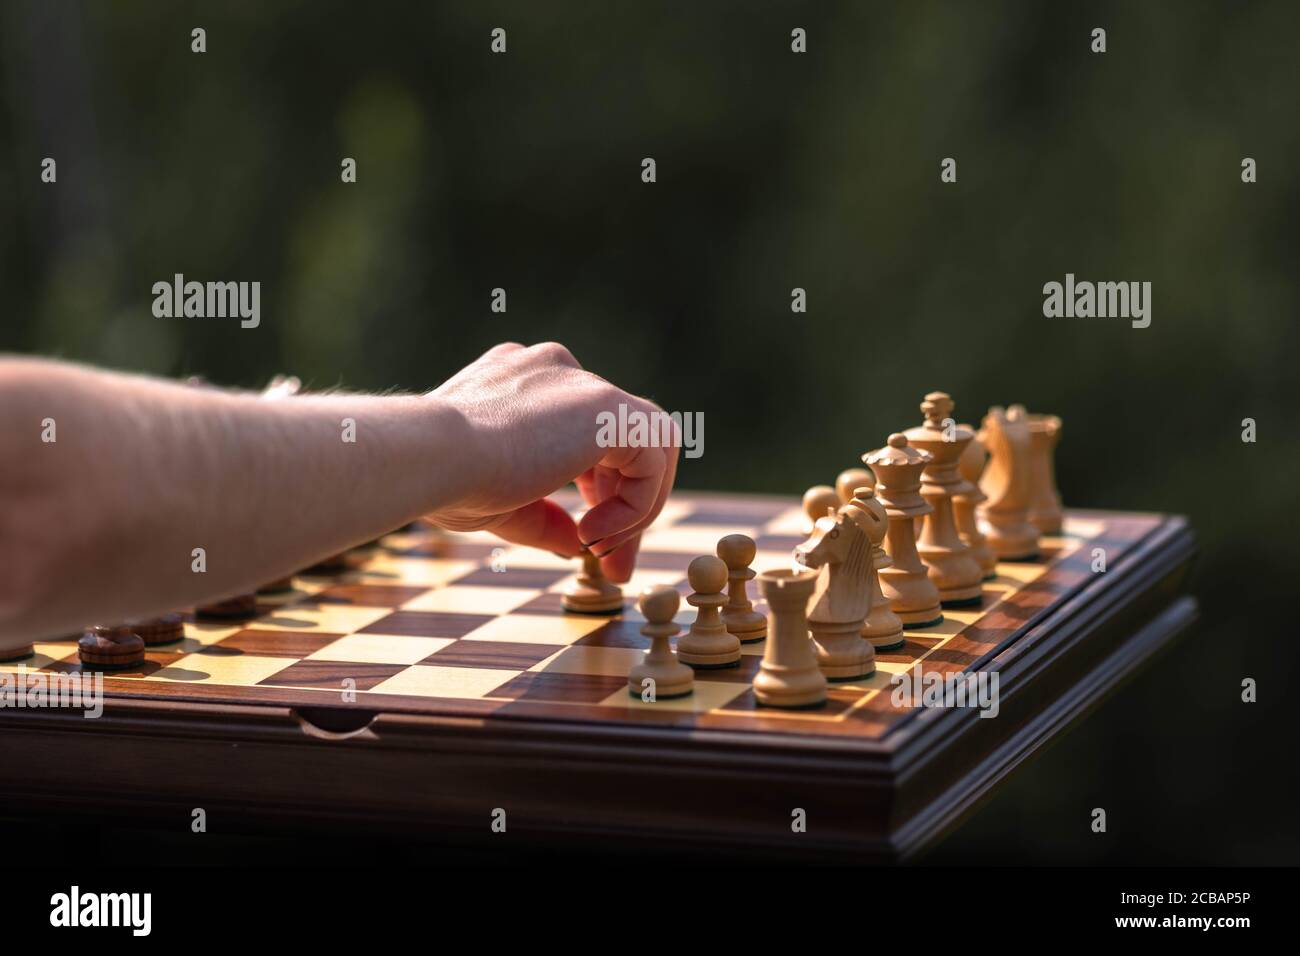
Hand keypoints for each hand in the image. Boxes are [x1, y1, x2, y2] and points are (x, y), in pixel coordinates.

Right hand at [426, 342, 678, 581]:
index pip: (584, 435)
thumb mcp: (500, 503)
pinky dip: (636, 504)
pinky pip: (651, 458)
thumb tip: (579, 546)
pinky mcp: (607, 403)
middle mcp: (556, 371)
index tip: (589, 545)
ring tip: (604, 550)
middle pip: (622, 441)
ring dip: (638, 505)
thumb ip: (543, 516)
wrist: (428, 456)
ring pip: (650, 442)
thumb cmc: (443, 480)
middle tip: (613, 564)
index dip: (598, 493)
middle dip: (625, 505)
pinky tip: (595, 533)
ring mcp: (582, 382)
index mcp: (524, 384)